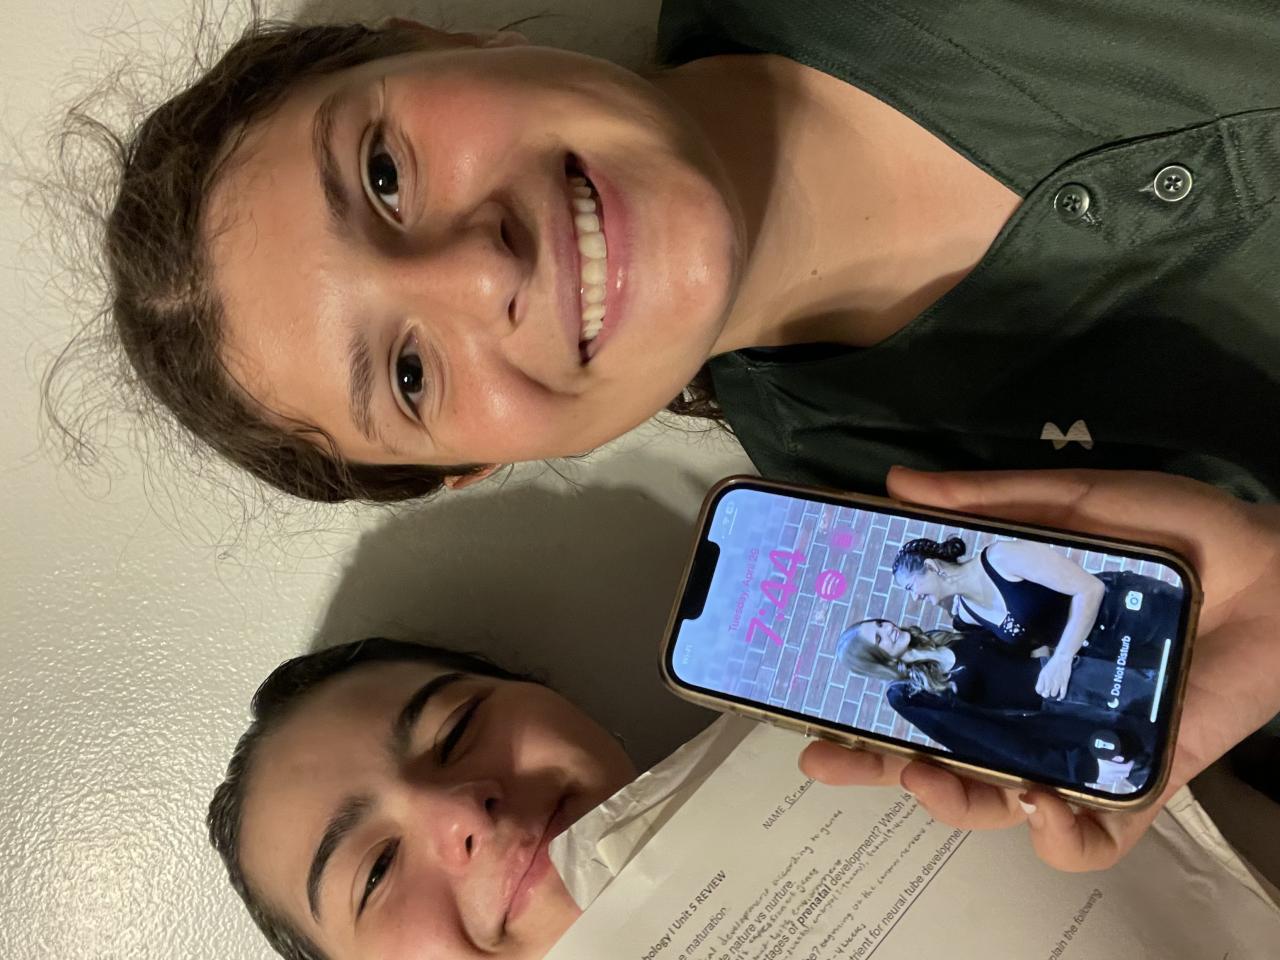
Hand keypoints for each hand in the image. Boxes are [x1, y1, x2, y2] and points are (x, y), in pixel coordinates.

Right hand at [801, 467, 1279, 870]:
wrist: (1278, 571)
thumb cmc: (1173, 537)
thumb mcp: (1071, 507)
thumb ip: (990, 501)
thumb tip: (892, 485)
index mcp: (1004, 647)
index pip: (917, 682)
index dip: (857, 699)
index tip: (800, 699)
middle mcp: (1028, 705)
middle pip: (938, 754)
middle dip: (875, 765)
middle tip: (826, 756)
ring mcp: (1079, 748)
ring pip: (998, 805)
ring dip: (953, 804)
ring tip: (932, 781)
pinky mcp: (1140, 779)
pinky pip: (1094, 838)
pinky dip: (1062, 839)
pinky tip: (1041, 806)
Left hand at [1035, 653, 1072, 699]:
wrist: (1062, 658)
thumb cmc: (1052, 664)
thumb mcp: (1044, 671)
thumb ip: (1042, 680)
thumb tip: (1041, 689)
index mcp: (1042, 676)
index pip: (1038, 690)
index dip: (1040, 692)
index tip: (1042, 691)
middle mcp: (1049, 680)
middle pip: (1045, 694)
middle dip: (1046, 694)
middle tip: (1048, 692)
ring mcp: (1057, 682)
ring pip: (1053, 694)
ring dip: (1053, 694)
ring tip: (1054, 691)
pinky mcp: (1064, 682)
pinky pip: (1062, 693)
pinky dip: (1061, 697)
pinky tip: (1059, 697)